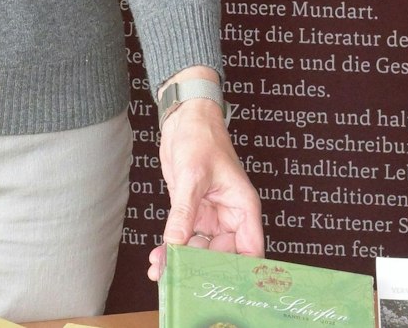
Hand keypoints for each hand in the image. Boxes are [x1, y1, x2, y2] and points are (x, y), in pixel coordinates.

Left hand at [148, 69, 263, 280]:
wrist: (184, 119)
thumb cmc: (201, 138)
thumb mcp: (192, 177)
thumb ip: (185, 212)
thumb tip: (176, 243)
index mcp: (243, 208)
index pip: (250, 251)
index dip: (238, 273)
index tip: (217, 287)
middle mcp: (230, 216)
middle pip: (221, 256)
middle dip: (199, 270)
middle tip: (176, 281)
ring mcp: (211, 216)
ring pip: (199, 250)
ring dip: (181, 261)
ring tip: (160, 271)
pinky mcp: (193, 212)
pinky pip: (185, 238)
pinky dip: (172, 248)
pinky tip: (158, 258)